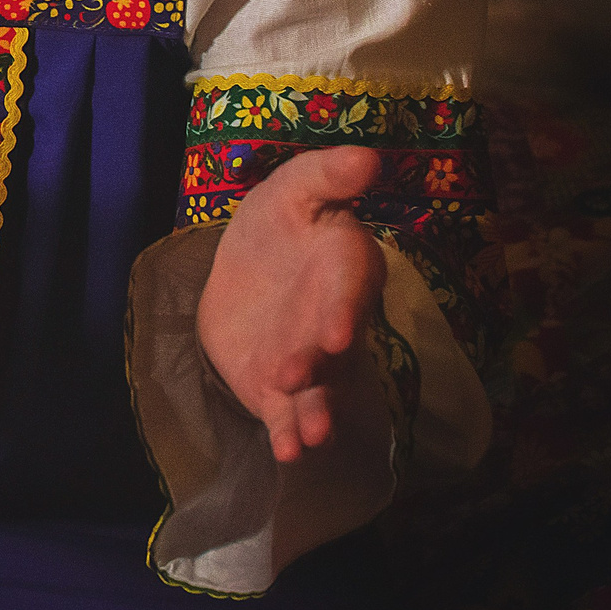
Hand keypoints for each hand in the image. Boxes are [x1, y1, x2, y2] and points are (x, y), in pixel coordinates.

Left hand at [195, 144, 385, 463]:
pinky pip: (289, 414)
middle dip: (322, 363)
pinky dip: (290, 434)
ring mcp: (311, 359)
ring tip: (311, 435)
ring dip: (315, 411)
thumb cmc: (277, 225)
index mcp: (345, 266)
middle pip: (333, 345)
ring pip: (320, 388)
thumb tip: (369, 155)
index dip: (344, 310)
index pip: (350, 288)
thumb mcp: (291, 190)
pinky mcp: (280, 389)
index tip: (336, 332)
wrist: (242, 268)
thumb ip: (326, 175)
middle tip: (303, 374)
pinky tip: (288, 453)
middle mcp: (335, 319)